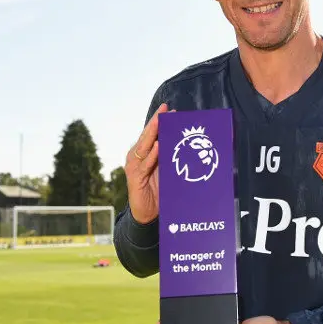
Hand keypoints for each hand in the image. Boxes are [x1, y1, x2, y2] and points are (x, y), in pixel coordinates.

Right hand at [125, 103, 168, 223]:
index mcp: (144, 153)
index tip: (169, 108)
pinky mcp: (135, 177)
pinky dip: (151, 155)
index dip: (159, 121)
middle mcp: (137, 156)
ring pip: (144, 146)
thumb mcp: (167, 170)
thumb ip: (171, 157)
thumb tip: (188, 143)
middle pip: (147, 135)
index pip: (152, 134)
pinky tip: (157, 145)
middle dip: (156, 121)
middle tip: (165, 109)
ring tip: (160, 120)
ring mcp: (135, 166)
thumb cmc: (159, 191)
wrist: (147, 214)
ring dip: (153, 133)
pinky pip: (144, 164)